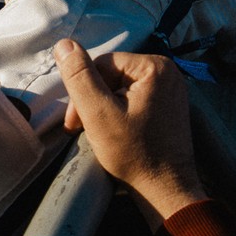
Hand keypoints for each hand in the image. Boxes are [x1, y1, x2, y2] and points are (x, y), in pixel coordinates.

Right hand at [52, 39, 206, 228]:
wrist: (165, 191)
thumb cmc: (134, 153)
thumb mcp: (98, 113)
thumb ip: (80, 76)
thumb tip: (64, 44)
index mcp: (155, 66)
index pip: (102, 64)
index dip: (84, 91)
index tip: (76, 122)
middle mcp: (168, 72)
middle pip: (112, 76)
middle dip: (93, 101)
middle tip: (82, 129)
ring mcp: (172, 90)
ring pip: (121, 89)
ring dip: (104, 109)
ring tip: (99, 134)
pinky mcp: (170, 108)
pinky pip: (135, 100)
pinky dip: (120, 115)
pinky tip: (115, 134)